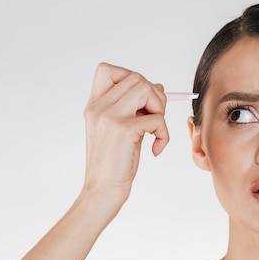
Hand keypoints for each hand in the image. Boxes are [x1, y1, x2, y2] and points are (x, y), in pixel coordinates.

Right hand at [82, 62, 168, 205]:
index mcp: (94, 105)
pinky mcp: (124, 129)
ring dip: (159, 109)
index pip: (107, 69)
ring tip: (155, 130)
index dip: (129, 78)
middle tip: (154, 118)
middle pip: (136, 77)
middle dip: (154, 96)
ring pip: (146, 89)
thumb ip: (135, 108)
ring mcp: (110, 116)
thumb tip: (159, 87)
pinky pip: (157, 118)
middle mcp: (99, 107)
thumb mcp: (122, 130)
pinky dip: (164, 133)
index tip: (139, 102)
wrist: (103, 190)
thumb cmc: (114, 163)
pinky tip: (156, 149)